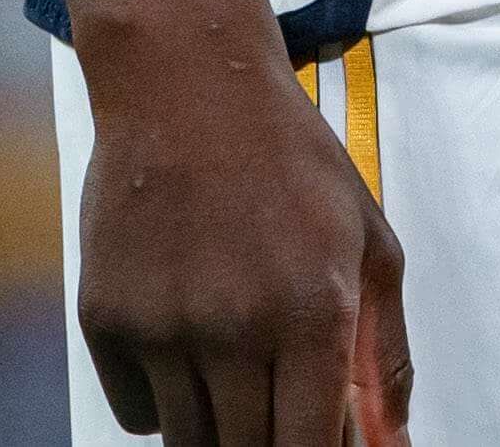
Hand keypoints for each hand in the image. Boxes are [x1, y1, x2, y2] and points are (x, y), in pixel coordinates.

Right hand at [72, 20, 413, 443]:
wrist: (189, 88)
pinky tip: (186, 342)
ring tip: (237, 373)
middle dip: (266, 446)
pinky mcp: (105, 321)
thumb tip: (394, 440)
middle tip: (277, 411)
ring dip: (217, 429)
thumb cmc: (291, 162)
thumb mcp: (368, 242)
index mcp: (311, 311)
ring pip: (187, 444)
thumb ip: (385, 352)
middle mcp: (234, 328)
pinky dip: (164, 402)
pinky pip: (137, 413)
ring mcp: (162, 328)